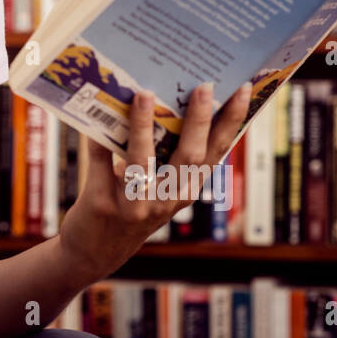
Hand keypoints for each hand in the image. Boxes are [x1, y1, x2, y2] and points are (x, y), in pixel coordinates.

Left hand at [57, 81, 252, 284]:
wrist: (93, 252)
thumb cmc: (130, 208)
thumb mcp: (157, 188)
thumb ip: (163, 155)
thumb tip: (161, 96)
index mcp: (185, 190)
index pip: (216, 153)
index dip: (231, 122)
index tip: (243, 90)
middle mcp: (166, 200)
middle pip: (189, 156)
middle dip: (199, 119)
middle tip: (205, 86)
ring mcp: (134, 204)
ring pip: (143, 161)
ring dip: (145, 126)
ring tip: (145, 94)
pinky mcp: (102, 203)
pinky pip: (100, 163)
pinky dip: (98, 138)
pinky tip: (97, 113)